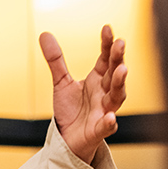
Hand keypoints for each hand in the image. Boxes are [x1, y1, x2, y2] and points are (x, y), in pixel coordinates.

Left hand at [41, 25, 126, 163]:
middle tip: (120, 44)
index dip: (107, 44)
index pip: (105, 59)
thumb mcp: (61, 82)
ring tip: (122, 70)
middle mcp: (105, 93)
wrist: (68, 139)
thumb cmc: (71, 111)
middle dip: (118, 58)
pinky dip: (109, 122)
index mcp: (98, 80)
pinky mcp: (99, 130)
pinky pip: (107, 126)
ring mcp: (104, 111)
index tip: (107, 29)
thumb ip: (56, 60)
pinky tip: (110, 117)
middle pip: (115, 73)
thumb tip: (44, 34)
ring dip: (120, 83)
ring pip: (117, 96)